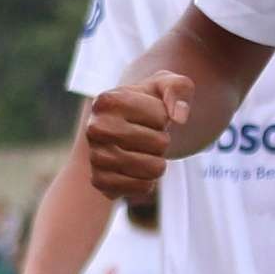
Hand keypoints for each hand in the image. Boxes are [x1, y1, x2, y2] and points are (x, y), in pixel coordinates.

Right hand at [85, 75, 192, 201]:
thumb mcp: (166, 85)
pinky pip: (140, 188)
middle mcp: (95, 128)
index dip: (163, 117)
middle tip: (148, 134)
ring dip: (157, 161)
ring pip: (151, 168)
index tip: (148, 114)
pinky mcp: (99, 181)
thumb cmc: (146, 104)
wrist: (121, 128)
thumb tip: (179, 117)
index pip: (161, 116)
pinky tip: (138, 170)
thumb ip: (179, 88)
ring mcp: (95, 156)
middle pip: (159, 144)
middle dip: (162, 140)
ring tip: (144, 151)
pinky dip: (147, 181)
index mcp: (107, 100)